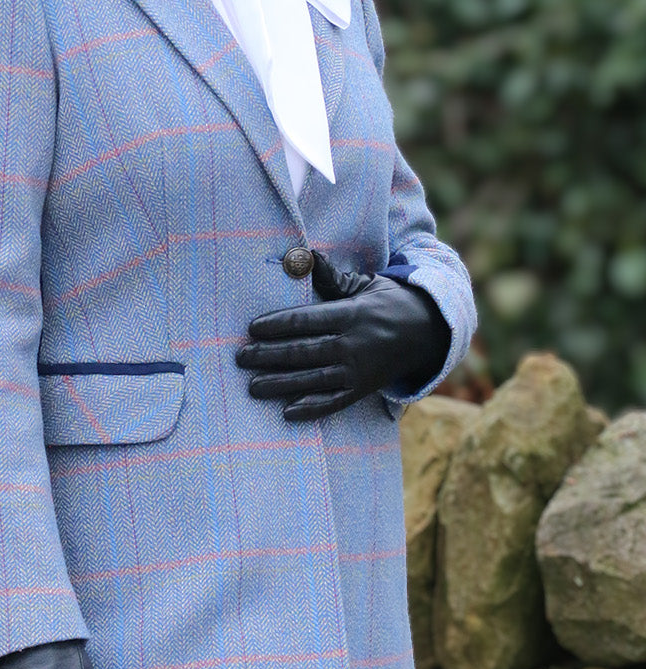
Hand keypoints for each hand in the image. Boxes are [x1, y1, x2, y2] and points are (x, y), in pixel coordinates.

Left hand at [236, 251, 450, 420]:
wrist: (428, 333)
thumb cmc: (388, 303)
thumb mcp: (366, 284)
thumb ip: (333, 278)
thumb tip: (305, 255)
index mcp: (352, 314)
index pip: (308, 321)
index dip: (279, 325)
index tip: (252, 329)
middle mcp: (354, 344)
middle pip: (305, 351)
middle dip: (270, 355)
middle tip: (241, 357)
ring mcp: (358, 370)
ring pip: (314, 379)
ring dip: (281, 384)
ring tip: (252, 387)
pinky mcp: (363, 389)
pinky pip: (334, 402)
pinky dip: (312, 408)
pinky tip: (288, 413)